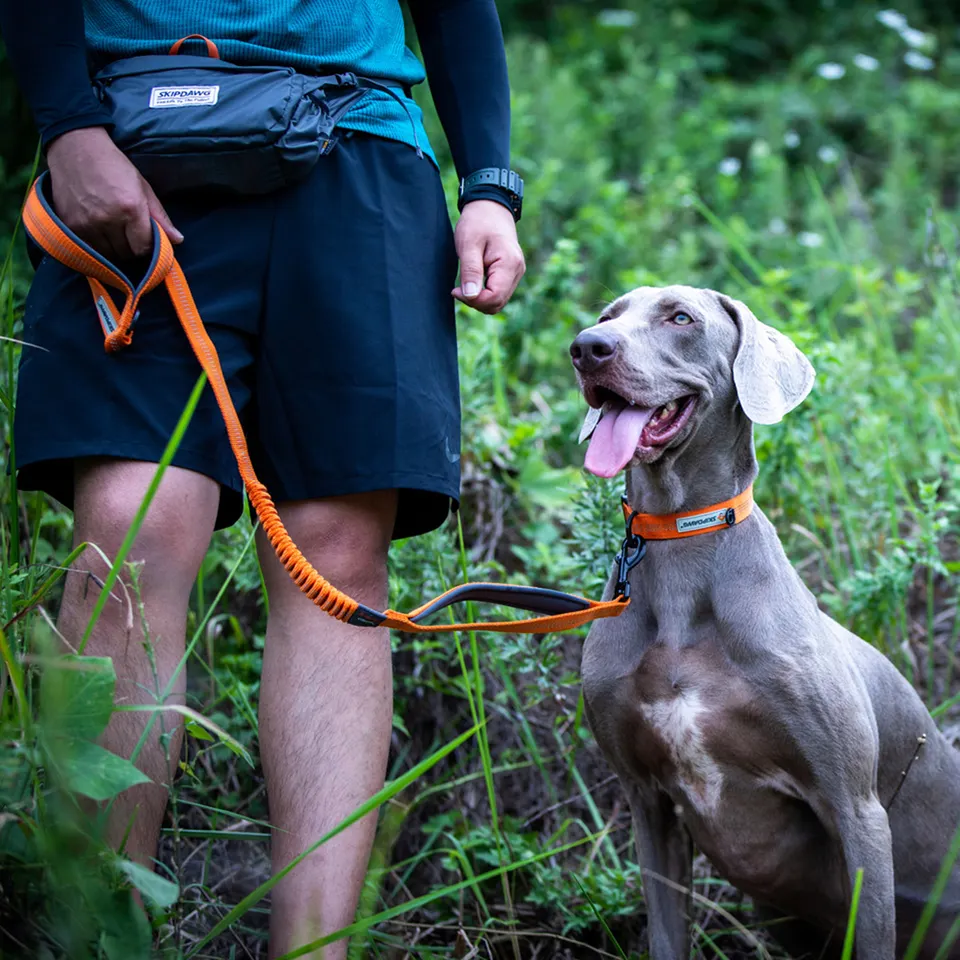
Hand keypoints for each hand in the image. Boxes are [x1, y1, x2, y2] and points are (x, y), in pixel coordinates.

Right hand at [46, 126, 182, 261]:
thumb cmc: (113, 165)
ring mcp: (87, 223)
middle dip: (131, 248)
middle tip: (129, 234)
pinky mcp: (70, 225)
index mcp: (130, 208)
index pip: (144, 248)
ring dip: (114, 248)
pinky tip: (98, 231)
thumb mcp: (142, 187)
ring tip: (114, 231)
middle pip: (126, 254)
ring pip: (107, 255)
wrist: (75, 146)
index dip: (147, 246)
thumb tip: (178, 240)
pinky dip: (96, 246)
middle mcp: (108, 218)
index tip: (146, 239)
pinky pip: (88, 249)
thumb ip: (160, 216)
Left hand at [452, 199, 524, 313]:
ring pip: (498, 301)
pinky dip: (484, 294)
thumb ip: (470, 271)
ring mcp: (516, 272)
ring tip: (465, 284)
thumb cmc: (478, 222)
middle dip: (476, 302)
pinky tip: (472, 283)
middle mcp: (517, 271)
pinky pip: (498, 293)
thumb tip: (470, 296)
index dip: (474, 300)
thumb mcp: (468, 245)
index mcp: (509, 264)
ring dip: (480, 299)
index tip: (456, 290)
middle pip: (497, 303)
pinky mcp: (511, 273)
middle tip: (457, 289)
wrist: (491, 207)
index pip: (494, 298)